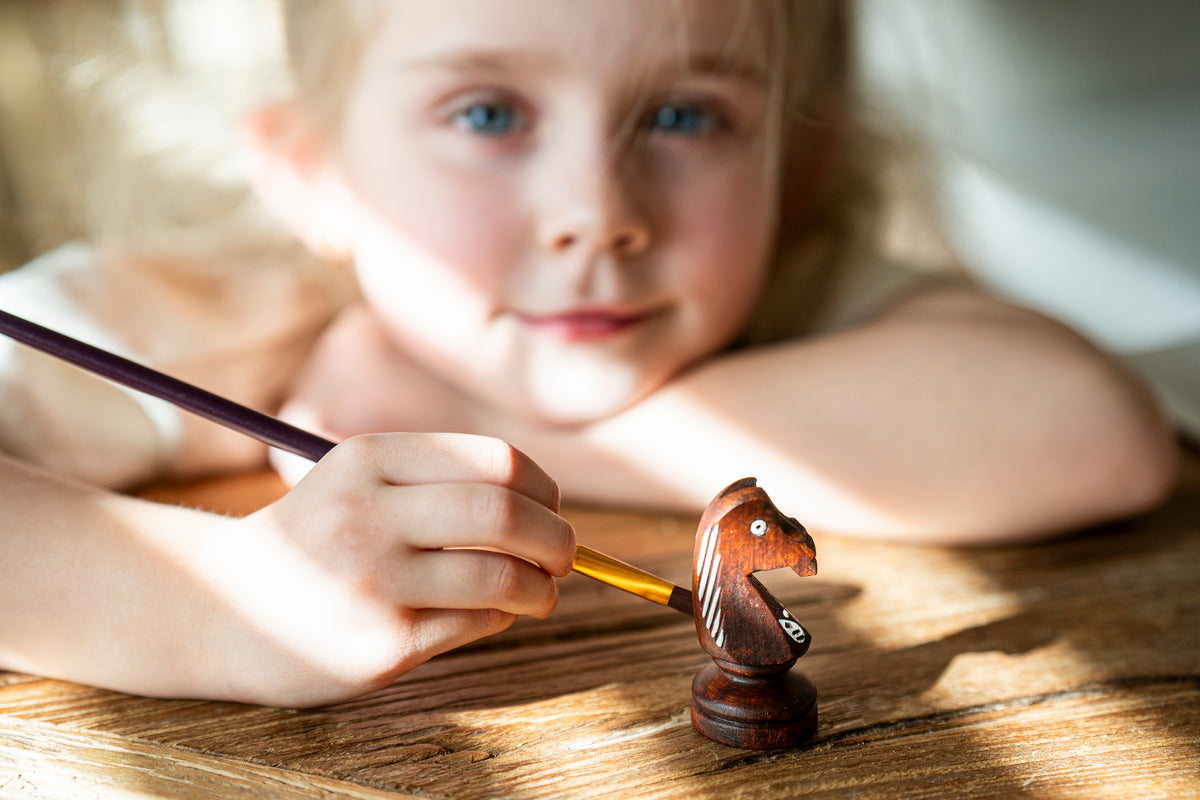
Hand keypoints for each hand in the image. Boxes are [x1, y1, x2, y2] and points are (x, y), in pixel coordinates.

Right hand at [208, 432, 573, 705]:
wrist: (222, 610)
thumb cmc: (318, 538)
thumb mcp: (361, 481)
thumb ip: (443, 481)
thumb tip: (552, 508)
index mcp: (367, 458)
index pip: (496, 461)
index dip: (544, 487)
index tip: (553, 507)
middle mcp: (367, 513)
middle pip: (505, 513)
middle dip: (557, 537)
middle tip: (567, 554)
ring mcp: (373, 581)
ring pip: (502, 575)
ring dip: (541, 587)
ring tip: (541, 592)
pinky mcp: (381, 642)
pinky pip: (478, 622)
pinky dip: (502, 615)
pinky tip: (490, 613)